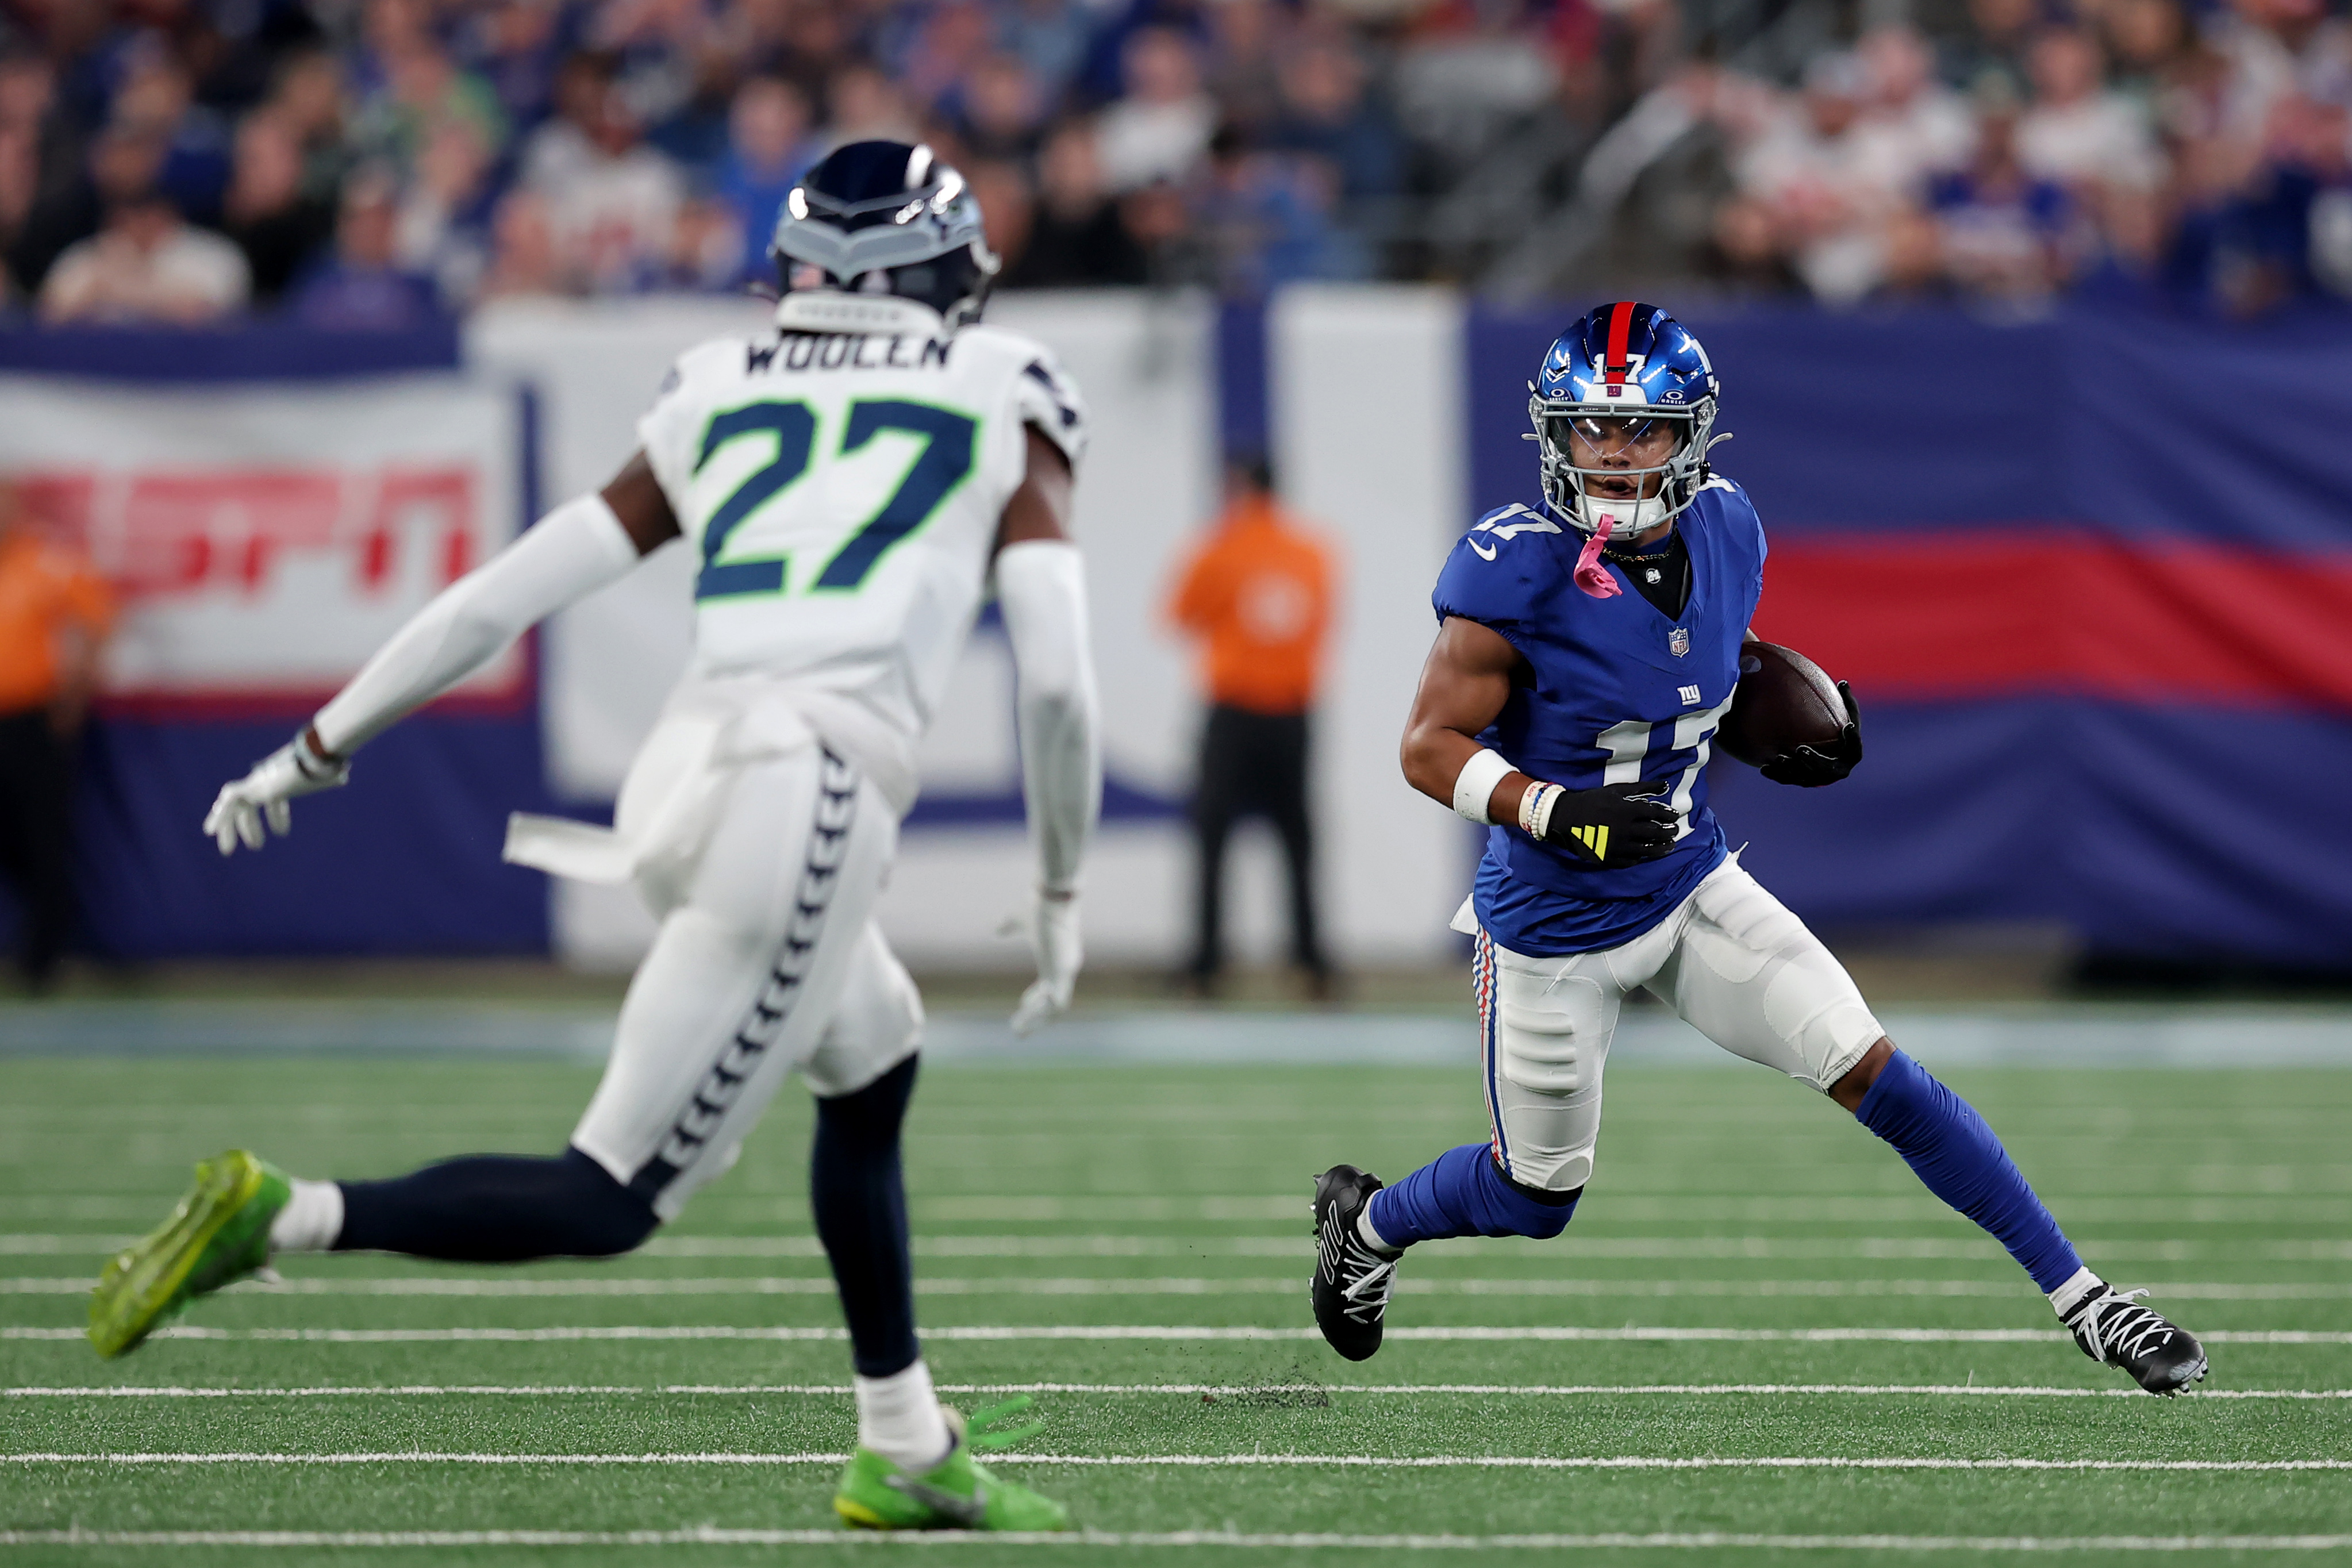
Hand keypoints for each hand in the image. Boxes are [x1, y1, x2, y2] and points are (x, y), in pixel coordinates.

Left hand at [203, 727, 350, 854]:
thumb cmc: (324, 768)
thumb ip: (332, 776)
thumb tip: (342, 776)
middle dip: (249, 826)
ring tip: (227, 850)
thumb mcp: (327, 775)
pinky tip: (211, 832)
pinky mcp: (251, 788)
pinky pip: (230, 803)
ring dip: (231, 827)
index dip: (278, 816)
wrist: (313, 761)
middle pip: (250, 805)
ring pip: (236, 807)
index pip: (275, 798)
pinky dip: (220, 817)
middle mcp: (266, 780)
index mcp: (282, 779)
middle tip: (256, 846)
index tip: (282, 832)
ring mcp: (257, 783)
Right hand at [1010, 889, 1081, 1034]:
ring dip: (1038, 1019)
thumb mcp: (1016, 919)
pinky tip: (1025, 1012)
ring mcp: (1067, 969)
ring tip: (1017, 1028)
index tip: (1022, 1004)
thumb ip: (1007, 926)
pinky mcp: (1064, 968)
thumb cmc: (1038, 906)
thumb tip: (996, 929)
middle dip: (1038, 1018)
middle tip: (1017, 1030)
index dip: (1037, 1000)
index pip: (1051, 988)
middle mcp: (1065, 967)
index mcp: (1057, 959)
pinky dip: (1043, 1009)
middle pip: (1056, 1004)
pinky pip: (1058, 999)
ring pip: (1058, 1007)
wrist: (1052, 894)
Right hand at [1534, 780, 1680, 865]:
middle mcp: (1626, 830)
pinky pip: (1630, 861)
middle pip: (1655, 833)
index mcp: (1628, 811)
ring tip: (1669, 846)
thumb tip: (1666, 785)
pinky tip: (1643, 854)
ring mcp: (1618, 846)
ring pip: (1647, 850)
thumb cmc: (1592, 800)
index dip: (1669, 815)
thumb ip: (1642, 788)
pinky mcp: (1609, 858)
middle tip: (1674, 831)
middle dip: (1669, 832)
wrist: (1565, 817)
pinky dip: (1639, 858)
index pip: (1656, 814)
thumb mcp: (1617, 790)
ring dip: (1661, 848)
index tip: (1674, 816)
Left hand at [1759, 681, 1861, 787]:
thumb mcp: (1844, 714)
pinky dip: (1777, 774)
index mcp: (1851, 754)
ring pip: (1806, 778)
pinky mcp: (1804, 781)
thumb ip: (1845, 701)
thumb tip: (1843, 682)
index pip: (1855, 747)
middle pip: (1827, 769)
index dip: (1852, 738)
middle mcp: (1838, 770)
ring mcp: (1820, 779)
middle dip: (1814, 761)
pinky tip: (1763, 767)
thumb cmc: (1838, 728)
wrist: (1827, 751)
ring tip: (1780, 757)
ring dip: (1792, 769)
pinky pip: (1790, 779)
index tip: (1847, 726)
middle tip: (1800, 749)